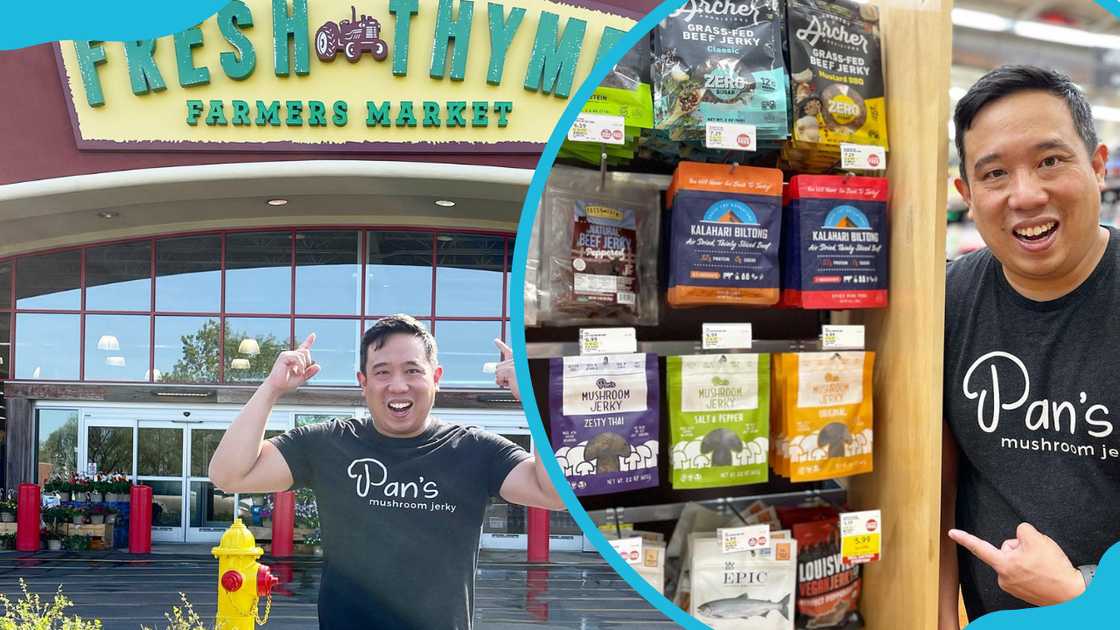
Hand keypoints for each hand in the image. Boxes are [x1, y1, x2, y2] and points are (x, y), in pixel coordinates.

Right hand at [263, 333, 320, 395]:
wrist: (277, 387)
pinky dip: (300, 365)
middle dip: (308, 361)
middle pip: (306, 351)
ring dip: (303, 365)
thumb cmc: (287, 383)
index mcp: (296, 359)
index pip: (303, 348)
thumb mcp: (302, 378)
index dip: (309, 341)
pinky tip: (298, 371)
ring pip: (302, 354)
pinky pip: (297, 357)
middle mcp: (291, 355)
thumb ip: (310, 372)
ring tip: (299, 373)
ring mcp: (287, 354)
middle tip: (302, 372)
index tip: (313, 334)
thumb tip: (318, 366)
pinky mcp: (284, 356)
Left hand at [494, 339, 519, 401]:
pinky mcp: (511, 370)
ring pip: (497, 371)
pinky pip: (498, 376)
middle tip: (511, 381)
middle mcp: (517, 360)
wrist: (530, 393)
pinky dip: (502, 382)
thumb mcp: (515, 377)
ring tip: (513, 383)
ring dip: (502, 380)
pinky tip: (511, 384)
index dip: (501, 345)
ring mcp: (515, 364)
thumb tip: (495, 372)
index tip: (496, 341)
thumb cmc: (525, 387)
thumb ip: (506, 372)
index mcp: (519, 361)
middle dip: (501, 375)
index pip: (508, 351)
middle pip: (499, 365)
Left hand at [949, 523, 1085, 605]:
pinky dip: (1032, 568)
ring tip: (1043, 564)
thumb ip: (1021, 530)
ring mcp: (1013, 586)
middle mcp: (1004, 577)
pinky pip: (1024, 570)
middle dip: (1021, 546)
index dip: (965, 538)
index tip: (951, 533)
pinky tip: (1044, 571)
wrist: (1072, 593)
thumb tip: (1020, 536)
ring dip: (1028, 557)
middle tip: (1038, 553)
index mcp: (1003, 565)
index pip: (979, 547)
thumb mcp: (1037, 538)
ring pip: (1017, 559)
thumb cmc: (1054, 569)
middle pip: (1007, 549)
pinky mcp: (1023, 591)